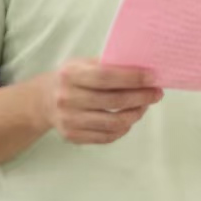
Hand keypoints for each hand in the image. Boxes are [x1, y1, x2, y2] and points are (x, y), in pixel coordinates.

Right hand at [39, 59, 163, 145]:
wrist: (43, 100)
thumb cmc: (72, 78)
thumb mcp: (84, 63)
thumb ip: (110, 65)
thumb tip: (145, 69)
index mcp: (71, 74)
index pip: (107, 76)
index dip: (133, 78)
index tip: (153, 77)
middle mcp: (67, 98)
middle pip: (113, 101)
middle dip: (141, 97)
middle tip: (156, 93)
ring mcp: (69, 120)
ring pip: (113, 122)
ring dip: (135, 114)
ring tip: (144, 106)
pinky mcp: (72, 136)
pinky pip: (106, 136)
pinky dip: (123, 128)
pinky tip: (130, 118)